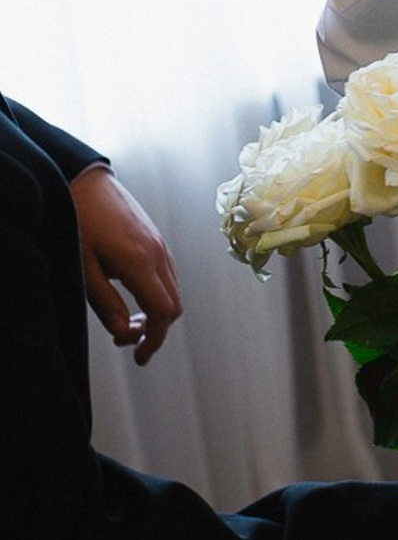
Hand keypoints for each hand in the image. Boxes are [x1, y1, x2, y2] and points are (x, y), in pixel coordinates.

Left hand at [70, 164, 182, 364]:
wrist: (86, 181)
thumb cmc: (80, 222)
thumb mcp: (83, 268)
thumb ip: (106, 303)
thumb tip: (124, 333)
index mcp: (141, 263)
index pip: (163, 313)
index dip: (154, 340)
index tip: (140, 357)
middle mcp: (158, 254)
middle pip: (174, 305)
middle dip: (155, 330)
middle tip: (126, 341)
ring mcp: (161, 245)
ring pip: (172, 291)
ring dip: (155, 312)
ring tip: (125, 319)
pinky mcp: (156, 239)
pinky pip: (167, 275)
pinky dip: (156, 294)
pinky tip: (131, 294)